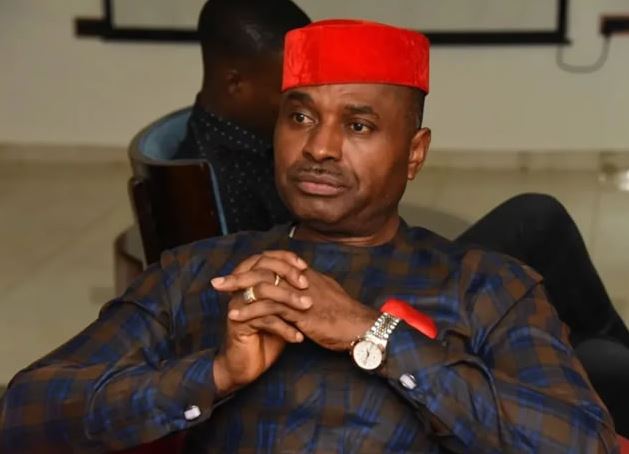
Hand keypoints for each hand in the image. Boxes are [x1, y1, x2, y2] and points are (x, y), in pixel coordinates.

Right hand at [210, 251, 310, 395]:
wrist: (248, 366)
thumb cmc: (267, 337)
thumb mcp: (282, 312)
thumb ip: (289, 293)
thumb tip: (310, 276)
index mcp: (249, 282)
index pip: (266, 258)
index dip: (285, 259)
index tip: (305, 266)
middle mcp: (241, 290)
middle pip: (263, 271)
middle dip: (287, 275)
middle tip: (306, 285)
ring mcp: (238, 306)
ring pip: (263, 292)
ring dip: (288, 299)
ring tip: (307, 308)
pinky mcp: (238, 325)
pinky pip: (264, 319)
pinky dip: (284, 328)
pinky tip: (298, 338)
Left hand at [225, 267, 379, 351]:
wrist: (363, 327)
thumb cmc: (347, 317)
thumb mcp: (328, 298)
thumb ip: (313, 290)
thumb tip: (301, 287)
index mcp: (307, 277)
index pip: (276, 264)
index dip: (255, 267)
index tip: (237, 271)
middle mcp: (301, 281)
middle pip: (264, 270)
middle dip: (239, 275)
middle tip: (218, 281)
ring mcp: (300, 296)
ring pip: (263, 286)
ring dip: (238, 290)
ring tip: (220, 296)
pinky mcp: (300, 313)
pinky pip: (269, 308)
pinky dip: (249, 311)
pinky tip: (235, 316)